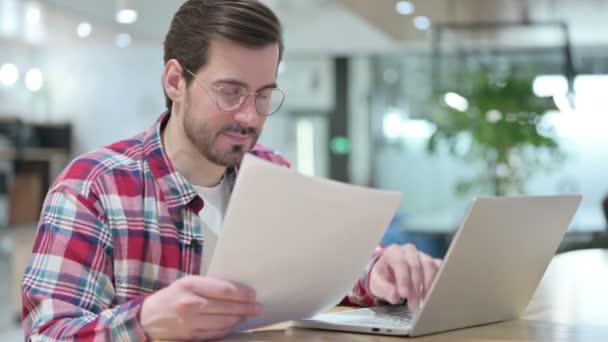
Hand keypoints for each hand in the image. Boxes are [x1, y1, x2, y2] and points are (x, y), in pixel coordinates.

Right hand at [140, 275, 260, 340]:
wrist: (146, 318)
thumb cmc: (171, 296)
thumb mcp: (187, 283)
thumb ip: (209, 285)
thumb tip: (237, 290)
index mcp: (190, 285)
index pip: (224, 290)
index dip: (243, 293)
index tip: (253, 294)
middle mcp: (190, 303)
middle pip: (227, 307)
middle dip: (246, 307)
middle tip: (257, 307)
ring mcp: (189, 322)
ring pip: (224, 322)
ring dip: (239, 319)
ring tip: (247, 315)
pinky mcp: (190, 336)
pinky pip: (215, 333)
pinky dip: (227, 329)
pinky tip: (234, 324)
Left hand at [369, 243, 441, 309]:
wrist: (389, 272)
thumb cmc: (383, 276)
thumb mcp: (377, 283)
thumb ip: (384, 289)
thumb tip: (395, 297)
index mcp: (393, 252)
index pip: (401, 263)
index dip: (403, 280)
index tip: (404, 295)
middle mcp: (408, 250)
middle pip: (416, 266)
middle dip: (415, 287)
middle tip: (413, 304)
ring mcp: (422, 255)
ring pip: (429, 265)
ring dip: (428, 285)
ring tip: (423, 301)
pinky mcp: (431, 261)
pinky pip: (439, 267)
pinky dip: (438, 280)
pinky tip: (433, 293)